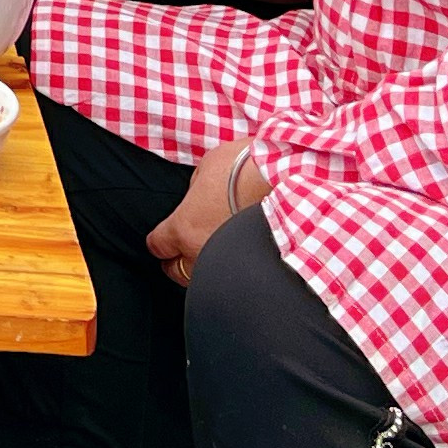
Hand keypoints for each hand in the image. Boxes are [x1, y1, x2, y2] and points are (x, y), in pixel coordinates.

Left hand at [146, 139, 263, 287]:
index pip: (158, 246)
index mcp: (184, 227)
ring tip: (211, 257)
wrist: (289, 180)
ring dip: (204, 270)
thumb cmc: (248, 167)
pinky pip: (234, 278)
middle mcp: (201, 252)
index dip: (160, 241)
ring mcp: (228, 264)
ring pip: (204, 281)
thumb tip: (198, 196)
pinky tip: (238, 261)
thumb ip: (196, 188)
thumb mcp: (209, 166)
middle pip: (176, 272)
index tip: (163, 238)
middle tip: (183, 252)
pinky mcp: (254, 267)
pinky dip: (232, 271)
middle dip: (177, 262)